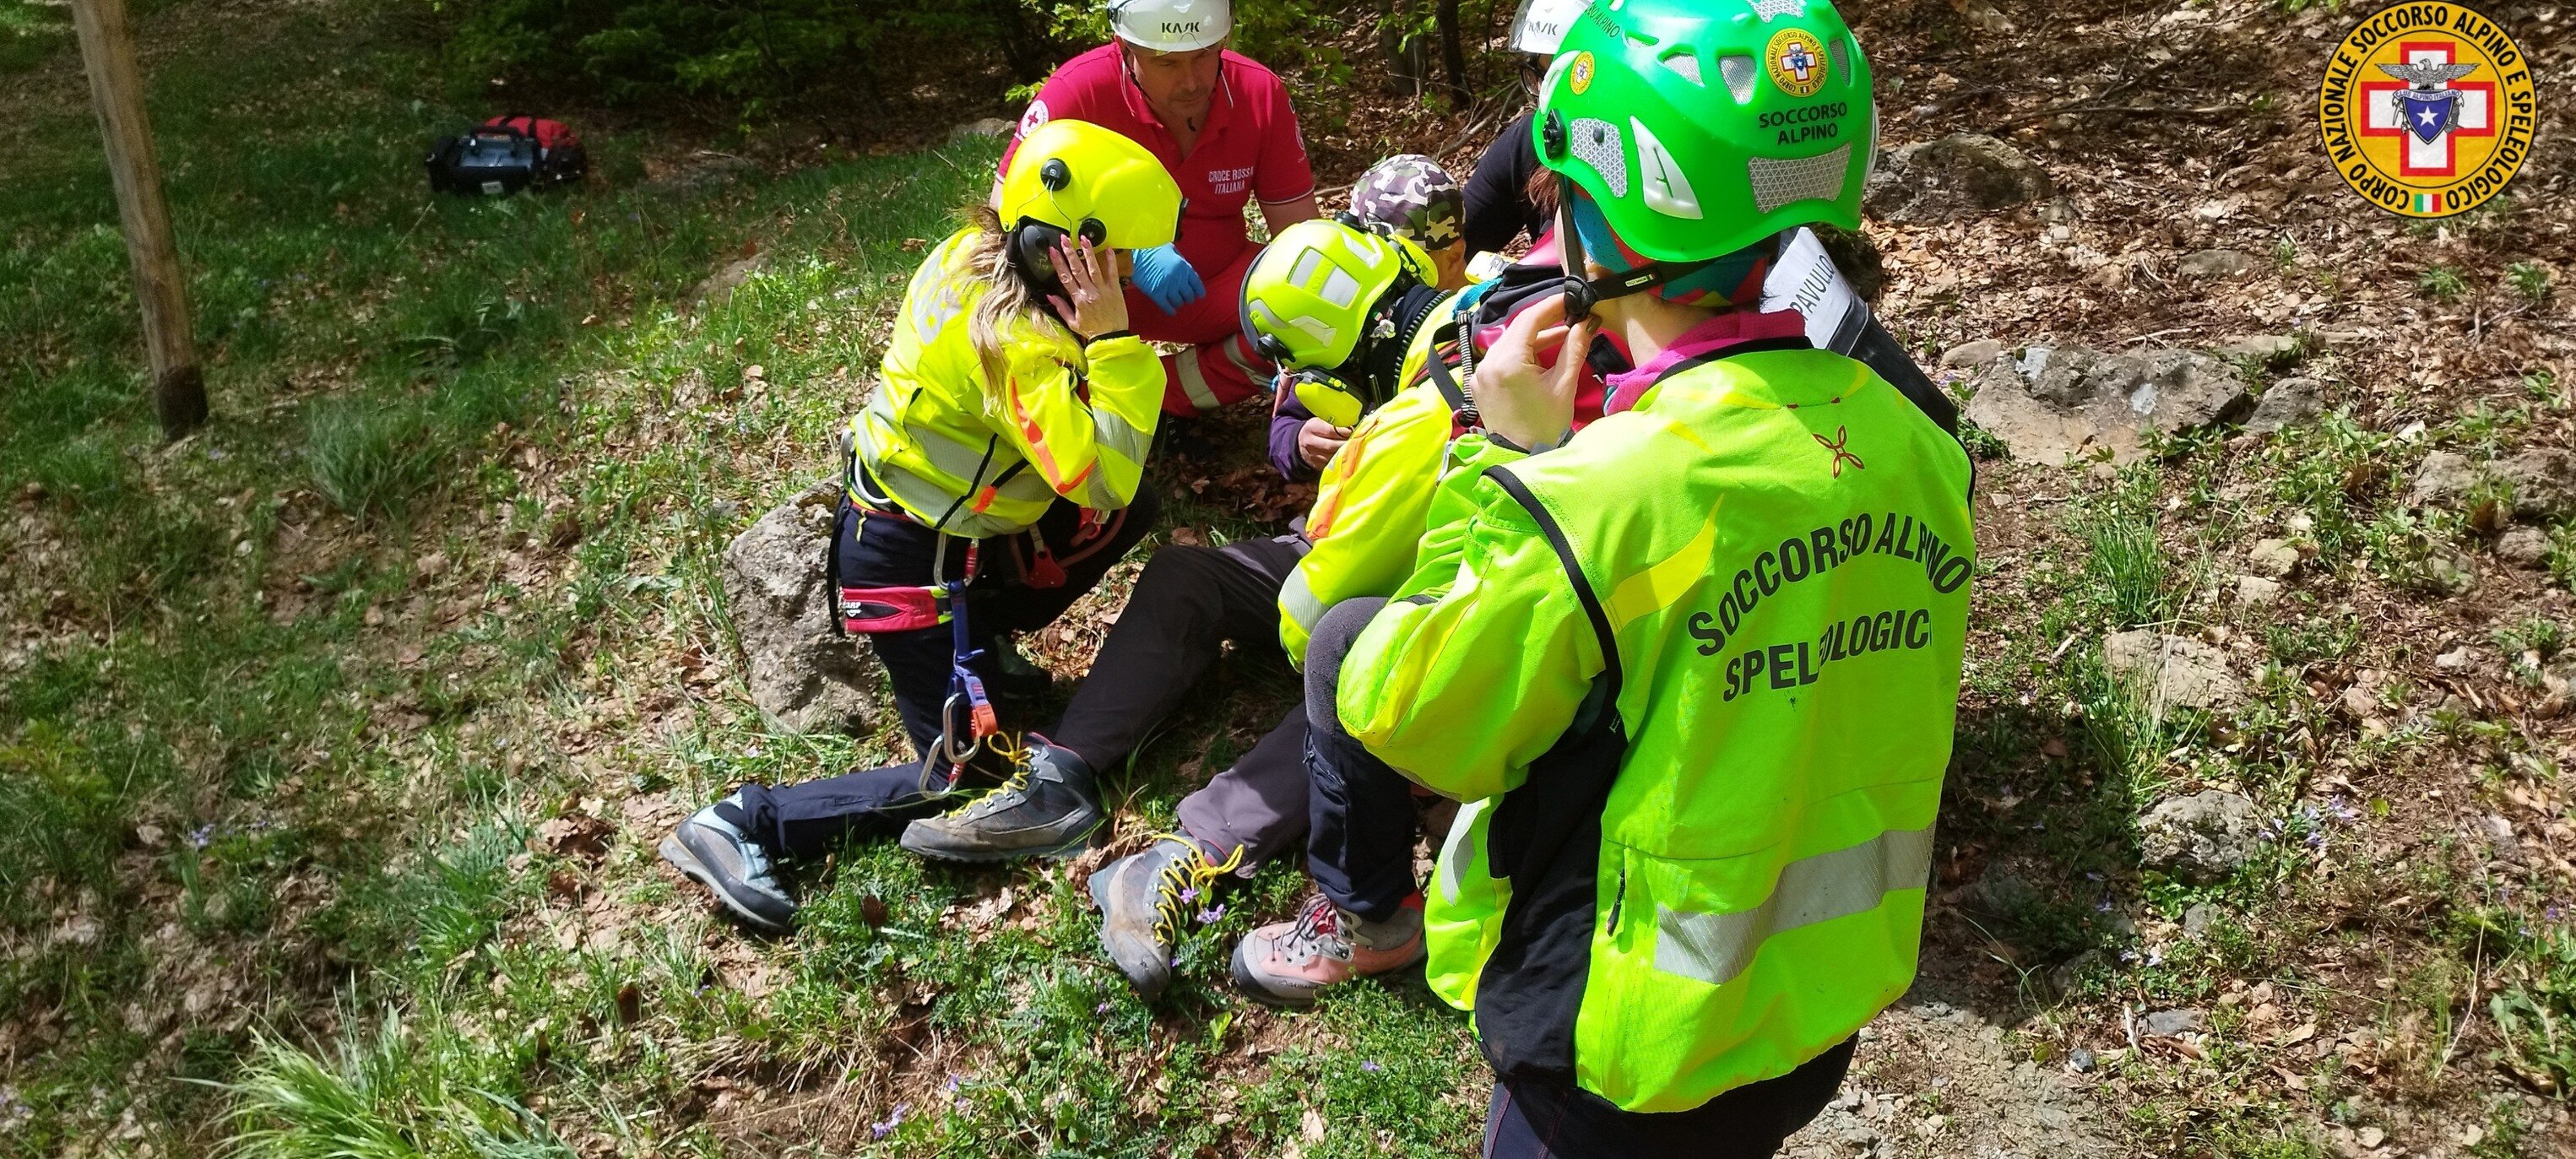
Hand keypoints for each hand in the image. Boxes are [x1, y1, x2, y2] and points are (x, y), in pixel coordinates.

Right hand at [1047, 236, 1129, 339]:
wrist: (1111, 338)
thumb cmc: (1092, 331)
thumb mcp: (1072, 322)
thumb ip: (1061, 308)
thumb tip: (1050, 296)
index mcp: (1078, 299)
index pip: (1065, 277)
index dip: (1058, 262)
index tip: (1052, 250)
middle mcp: (1089, 292)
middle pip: (1077, 269)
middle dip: (1069, 252)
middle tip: (1064, 239)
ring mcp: (1103, 290)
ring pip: (1094, 268)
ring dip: (1088, 252)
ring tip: (1083, 239)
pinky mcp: (1115, 290)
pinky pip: (1112, 273)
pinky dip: (1111, 261)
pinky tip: (1108, 249)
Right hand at [1128, 244, 1204, 313]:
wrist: (1135, 251)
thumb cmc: (1152, 247)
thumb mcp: (1170, 249)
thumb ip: (1179, 259)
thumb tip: (1183, 268)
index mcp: (1183, 266)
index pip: (1196, 283)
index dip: (1199, 290)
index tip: (1199, 295)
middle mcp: (1178, 278)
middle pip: (1188, 295)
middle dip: (1188, 298)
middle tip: (1186, 299)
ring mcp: (1167, 286)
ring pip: (1178, 301)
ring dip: (1178, 303)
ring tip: (1176, 302)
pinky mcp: (1156, 293)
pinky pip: (1166, 306)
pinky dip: (1170, 310)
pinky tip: (1171, 312)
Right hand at [1298, 416, 1351, 469]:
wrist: (1299, 444)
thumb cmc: (1315, 430)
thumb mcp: (1320, 421)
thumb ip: (1333, 424)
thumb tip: (1352, 428)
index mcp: (1312, 428)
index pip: (1331, 431)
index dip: (1344, 432)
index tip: (1354, 431)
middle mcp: (1311, 442)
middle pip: (1332, 445)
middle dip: (1347, 443)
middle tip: (1357, 441)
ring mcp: (1313, 456)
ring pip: (1333, 456)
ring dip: (1346, 453)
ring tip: (1354, 449)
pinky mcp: (1317, 466)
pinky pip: (1332, 464)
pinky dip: (1342, 460)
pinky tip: (1347, 456)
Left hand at [1472, 292, 1593, 451]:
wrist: (1520, 458)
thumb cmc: (1544, 426)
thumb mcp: (1563, 385)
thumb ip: (1574, 348)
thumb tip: (1587, 322)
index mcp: (1507, 361)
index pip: (1529, 319)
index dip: (1552, 305)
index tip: (1571, 299)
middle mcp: (1488, 362)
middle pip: (1517, 328)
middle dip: (1545, 320)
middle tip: (1570, 315)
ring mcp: (1480, 373)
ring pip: (1509, 342)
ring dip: (1535, 337)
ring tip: (1563, 335)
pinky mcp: (1479, 383)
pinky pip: (1501, 357)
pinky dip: (1521, 352)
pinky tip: (1542, 354)